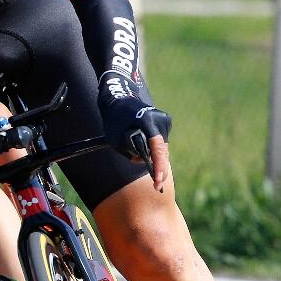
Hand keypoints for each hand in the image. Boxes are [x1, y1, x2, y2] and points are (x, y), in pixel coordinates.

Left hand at [97, 72, 171, 191]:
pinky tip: (143, 142)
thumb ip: (130, 154)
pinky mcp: (166, 120)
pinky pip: (161, 140)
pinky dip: (154, 147)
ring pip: (162, 147)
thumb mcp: (115, 140)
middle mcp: (160, 119)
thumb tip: (143, 161)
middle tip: (154, 182)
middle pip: (160, 150)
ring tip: (136, 145)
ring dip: (153, 153)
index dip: (158, 167)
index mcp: (147, 121)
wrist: (119, 99)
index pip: (156, 148)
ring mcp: (165, 118)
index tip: (158, 181)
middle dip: (156, 164)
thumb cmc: (114, 120)